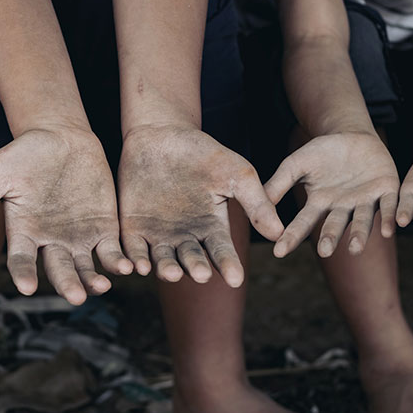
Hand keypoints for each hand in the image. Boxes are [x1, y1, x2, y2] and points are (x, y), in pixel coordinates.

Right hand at [0, 126, 131, 304]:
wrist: (60, 134)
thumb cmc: (22, 153)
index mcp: (22, 233)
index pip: (22, 261)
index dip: (24, 274)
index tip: (28, 288)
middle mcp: (50, 241)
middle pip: (59, 270)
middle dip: (68, 284)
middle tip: (76, 297)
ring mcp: (79, 236)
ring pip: (87, 267)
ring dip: (94, 280)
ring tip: (101, 286)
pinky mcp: (104, 226)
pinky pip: (111, 250)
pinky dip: (118, 261)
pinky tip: (128, 267)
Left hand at [117, 125, 282, 286]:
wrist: (161, 134)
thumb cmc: (204, 153)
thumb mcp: (236, 174)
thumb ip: (255, 203)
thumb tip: (279, 232)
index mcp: (212, 227)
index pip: (222, 251)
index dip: (229, 265)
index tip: (236, 278)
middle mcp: (186, 237)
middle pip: (192, 259)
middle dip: (196, 267)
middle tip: (201, 274)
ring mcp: (158, 234)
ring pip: (163, 260)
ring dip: (166, 269)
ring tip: (171, 273)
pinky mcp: (133, 228)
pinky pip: (134, 249)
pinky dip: (136, 260)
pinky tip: (139, 267)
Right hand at [265, 133, 399, 257]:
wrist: (353, 135)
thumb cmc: (322, 151)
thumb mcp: (296, 163)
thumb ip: (279, 182)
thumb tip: (257, 201)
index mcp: (319, 203)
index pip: (303, 222)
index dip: (292, 236)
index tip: (278, 251)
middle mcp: (342, 207)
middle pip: (335, 225)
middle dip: (330, 237)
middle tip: (324, 252)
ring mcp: (364, 200)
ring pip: (362, 220)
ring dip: (360, 235)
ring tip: (355, 248)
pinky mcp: (386, 191)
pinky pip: (390, 206)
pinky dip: (390, 218)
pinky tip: (390, 231)